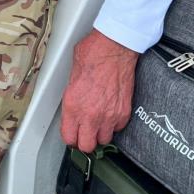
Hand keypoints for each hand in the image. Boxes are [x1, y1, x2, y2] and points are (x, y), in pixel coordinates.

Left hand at [60, 28, 137, 152]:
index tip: (71, 133)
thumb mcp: (72, 73)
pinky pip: (118, 128)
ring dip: (100, 133)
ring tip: (98, 122)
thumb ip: (72, 93)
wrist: (115, 47)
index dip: (70, 136)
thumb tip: (74, 101)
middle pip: (87, 146)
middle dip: (84, 140)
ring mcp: (109, 115)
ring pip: (104, 139)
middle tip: (84, 131)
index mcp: (73, 104)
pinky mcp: (124, 112)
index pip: (69, 137)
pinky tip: (110, 113)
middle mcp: (91, 114)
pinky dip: (114, 124)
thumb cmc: (93, 53)